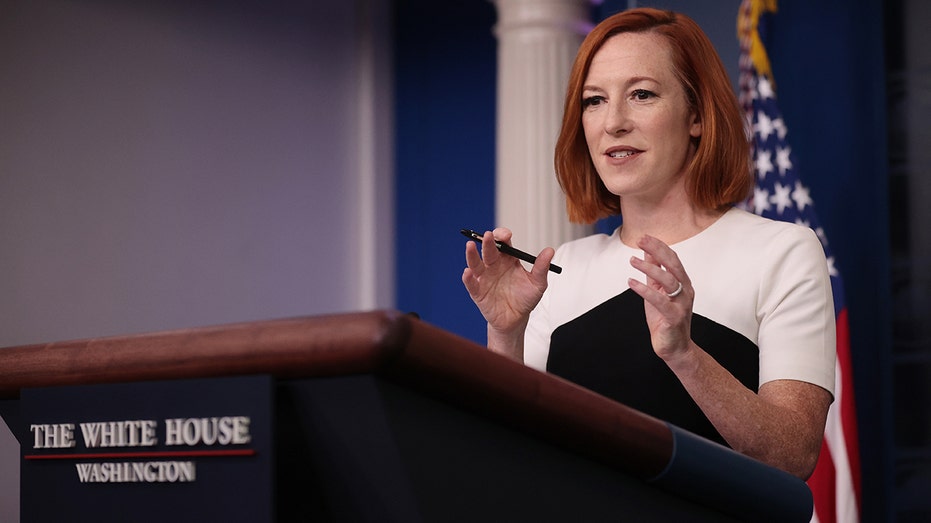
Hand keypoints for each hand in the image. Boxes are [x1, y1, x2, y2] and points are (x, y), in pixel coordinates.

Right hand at [462, 228, 553, 337]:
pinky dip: (468, 278)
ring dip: (472, 254)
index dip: (502, 236)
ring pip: (475, 263)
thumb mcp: (537, 283)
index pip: (503, 243)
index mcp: (508, 259)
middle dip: (488, 242)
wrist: (516, 320)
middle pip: (488, 250)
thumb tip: (550, 251)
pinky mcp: (478, 292)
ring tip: (470, 246)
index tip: (506, 235)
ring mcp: (484, 278)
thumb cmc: (525, 299)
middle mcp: (494, 265)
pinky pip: (471, 283)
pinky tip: (468, 272)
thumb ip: (541, 267)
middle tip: (489, 236)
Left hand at [627, 235, 693, 360]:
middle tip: (640, 241)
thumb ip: (654, 273)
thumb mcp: (657, 291)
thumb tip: (647, 252)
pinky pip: (660, 300)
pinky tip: (631, 282)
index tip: (644, 237)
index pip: (673, 259)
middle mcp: (686, 291)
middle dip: (657, 250)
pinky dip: (645, 290)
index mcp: (683, 283)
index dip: (659, 246)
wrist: (674, 347)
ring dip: (649, 268)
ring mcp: (682, 304)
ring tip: (632, 261)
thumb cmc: (665, 318)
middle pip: (674, 265)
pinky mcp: (674, 317)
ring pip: (668, 280)